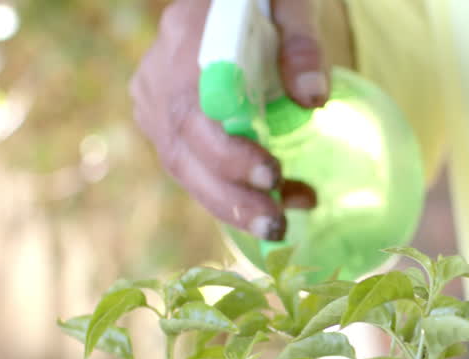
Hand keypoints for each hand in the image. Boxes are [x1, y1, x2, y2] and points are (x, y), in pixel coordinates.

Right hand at [130, 0, 327, 239]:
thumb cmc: (268, 3)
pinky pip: (191, 166)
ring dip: (232, 204)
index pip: (193, 108)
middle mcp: (159, 71)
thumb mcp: (293, 6)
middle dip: (231, 197)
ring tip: (281, 223)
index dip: (226, 151)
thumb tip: (314, 99)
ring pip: (183, 166)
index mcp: (187, 36)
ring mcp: (155, 98)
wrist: (233, 6)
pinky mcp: (163, 120)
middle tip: (277, 225)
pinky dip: (231, 192)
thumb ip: (303, 45)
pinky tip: (276, 200)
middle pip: (182, 149)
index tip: (269, 174)